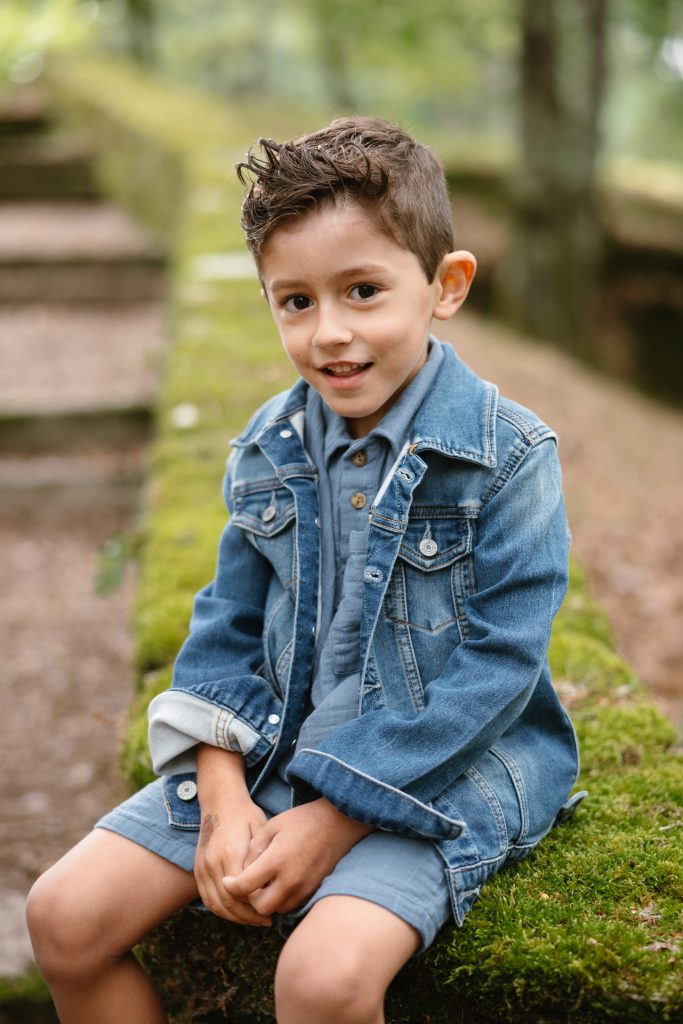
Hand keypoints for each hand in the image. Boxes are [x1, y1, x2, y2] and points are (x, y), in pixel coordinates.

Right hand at [194, 799, 271, 925]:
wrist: (220, 802)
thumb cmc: (245, 815)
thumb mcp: (261, 830)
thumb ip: (262, 858)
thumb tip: (269, 886)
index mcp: (231, 852)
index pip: (242, 891)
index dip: (256, 905)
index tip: (272, 912)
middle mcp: (213, 862)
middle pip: (228, 902)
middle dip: (248, 917)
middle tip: (266, 921)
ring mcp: (202, 866)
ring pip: (216, 904)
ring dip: (235, 918)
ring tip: (253, 921)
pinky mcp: (197, 869)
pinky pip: (206, 898)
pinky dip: (221, 910)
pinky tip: (237, 914)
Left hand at [222, 798, 372, 916]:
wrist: (337, 823)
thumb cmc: (302, 820)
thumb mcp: (271, 826)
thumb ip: (253, 849)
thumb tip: (244, 870)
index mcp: (276, 861)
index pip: (245, 886)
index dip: (231, 886)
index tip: (227, 881)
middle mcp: (290, 880)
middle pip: (260, 908)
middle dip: (250, 900)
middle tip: (247, 885)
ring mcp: (303, 888)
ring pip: (277, 910)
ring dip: (266, 902)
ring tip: (263, 884)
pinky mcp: (312, 890)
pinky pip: (291, 905)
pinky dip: (281, 900)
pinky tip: (279, 884)